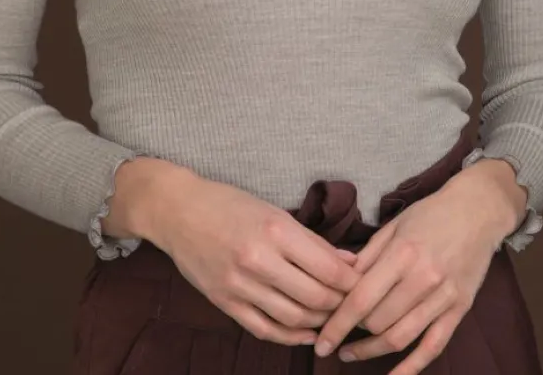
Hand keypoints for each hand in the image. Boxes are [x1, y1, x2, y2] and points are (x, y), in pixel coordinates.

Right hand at [150, 171, 363, 347]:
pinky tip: (306, 334)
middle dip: (340, 305)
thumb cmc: (229, 204)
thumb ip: (312, 241)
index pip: (328, 268)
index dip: (352, 282)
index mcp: (276, 230)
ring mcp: (240, 285)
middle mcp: (259, 259)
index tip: (364, 285)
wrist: (178, 211)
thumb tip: (349, 262)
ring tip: (332, 317)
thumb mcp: (274, 211)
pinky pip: (265, 329)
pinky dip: (290, 337)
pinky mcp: (225, 302)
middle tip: (352, 305)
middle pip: (315, 298)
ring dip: (319, 322)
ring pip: (293, 318)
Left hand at [312, 178, 501, 373]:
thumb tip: (339, 282)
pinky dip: (412, 368)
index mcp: (403, 253)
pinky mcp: (460, 310)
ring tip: (351, 354)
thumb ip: (367, 256)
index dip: (338, 324)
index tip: (321, 341)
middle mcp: (423, 278)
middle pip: (378, 322)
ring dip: (371, 352)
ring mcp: (444, 297)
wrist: (478, 211)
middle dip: (354, 331)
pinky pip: (433, 347)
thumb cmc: (431, 214)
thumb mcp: (394, 225)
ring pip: (401, 338)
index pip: (362, 299)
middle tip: (339, 331)